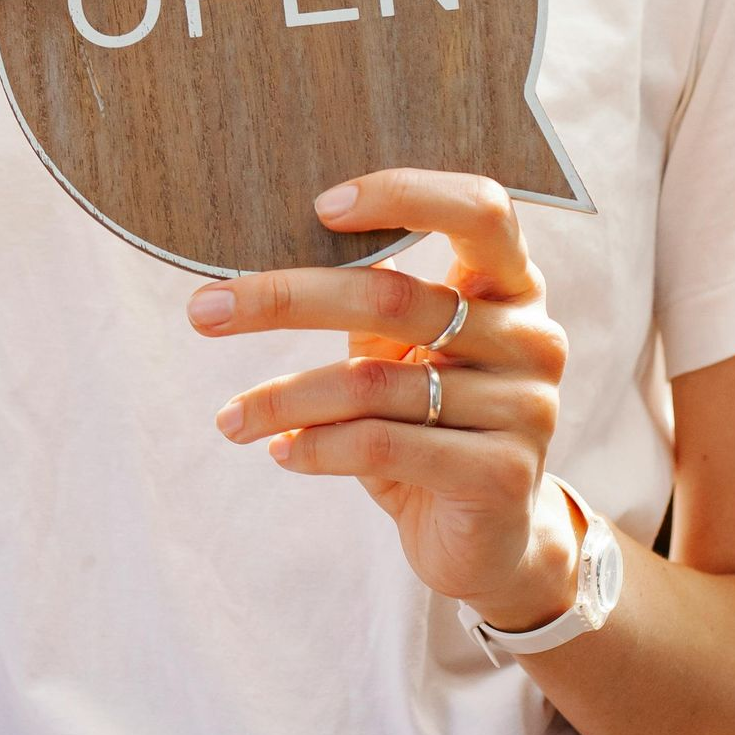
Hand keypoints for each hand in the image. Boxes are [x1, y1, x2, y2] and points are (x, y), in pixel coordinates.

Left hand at [187, 169, 578, 627]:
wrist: (490, 539)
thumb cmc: (434, 422)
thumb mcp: (407, 351)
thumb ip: (374, 300)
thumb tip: (275, 253)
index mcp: (513, 284)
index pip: (480, 208)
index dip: (404, 194)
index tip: (319, 208)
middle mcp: (530, 336)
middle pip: (394, 295)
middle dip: (284, 299)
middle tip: (204, 310)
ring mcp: (525, 406)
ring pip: (372, 382)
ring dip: (283, 397)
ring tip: (231, 418)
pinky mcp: (502, 474)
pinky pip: (383, 445)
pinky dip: (317, 446)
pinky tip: (280, 451)